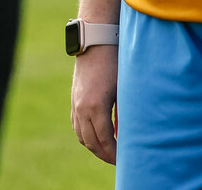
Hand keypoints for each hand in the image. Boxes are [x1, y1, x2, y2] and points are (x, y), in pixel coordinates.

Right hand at [71, 46, 118, 164]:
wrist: (96, 42)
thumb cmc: (116, 61)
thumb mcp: (124, 87)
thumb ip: (125, 111)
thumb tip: (127, 133)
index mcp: (96, 107)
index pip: (105, 140)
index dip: (114, 153)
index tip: (124, 159)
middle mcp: (82, 109)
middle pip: (92, 143)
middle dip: (104, 154)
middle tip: (117, 160)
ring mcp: (76, 104)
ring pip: (82, 136)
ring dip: (94, 146)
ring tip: (108, 150)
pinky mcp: (74, 100)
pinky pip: (77, 126)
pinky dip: (85, 135)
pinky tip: (96, 136)